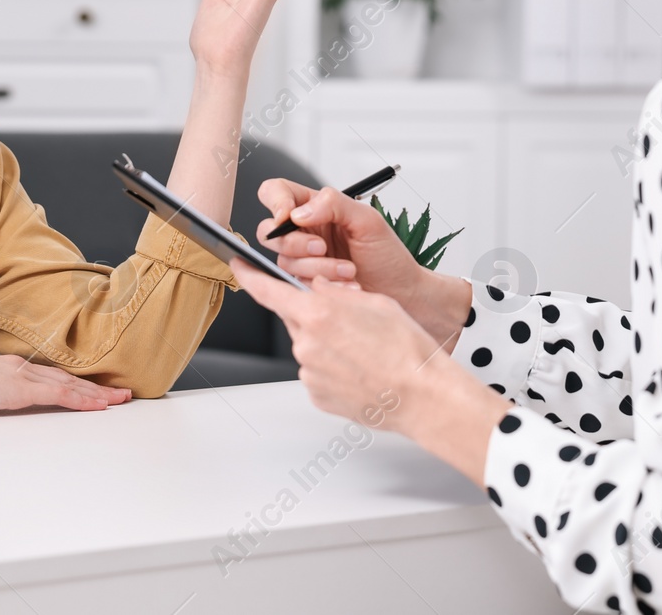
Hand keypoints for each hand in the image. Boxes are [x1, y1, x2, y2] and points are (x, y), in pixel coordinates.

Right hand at [0, 353, 130, 413]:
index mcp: (12, 369)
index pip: (53, 378)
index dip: (79, 386)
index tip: (99, 393)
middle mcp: (21, 368)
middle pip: (68, 380)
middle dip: (98, 389)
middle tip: (124, 395)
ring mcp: (21, 376)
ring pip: (69, 386)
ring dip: (97, 395)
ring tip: (120, 401)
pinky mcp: (18, 388)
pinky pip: (57, 394)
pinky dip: (80, 400)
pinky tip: (97, 406)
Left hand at [233, 259, 510, 487]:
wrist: (423, 397)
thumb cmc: (407, 350)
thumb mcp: (375, 302)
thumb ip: (337, 292)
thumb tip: (318, 288)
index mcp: (318, 313)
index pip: (268, 290)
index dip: (249, 274)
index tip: (238, 264)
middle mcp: (306, 343)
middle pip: (296, 318)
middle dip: (315, 315)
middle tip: (350, 323)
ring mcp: (310, 372)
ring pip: (309, 347)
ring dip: (328, 343)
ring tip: (364, 351)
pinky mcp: (317, 395)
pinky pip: (317, 372)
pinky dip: (333, 368)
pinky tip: (359, 369)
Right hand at [257, 179, 469, 344]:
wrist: (402, 292)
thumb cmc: (388, 255)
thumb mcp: (367, 220)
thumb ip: (334, 204)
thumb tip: (299, 211)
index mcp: (316, 208)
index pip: (277, 193)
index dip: (275, 202)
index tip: (287, 216)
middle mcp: (305, 232)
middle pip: (269, 231)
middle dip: (295, 243)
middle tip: (322, 247)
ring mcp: (304, 260)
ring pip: (283, 261)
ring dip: (316, 267)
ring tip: (347, 270)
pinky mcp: (306, 284)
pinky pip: (296, 284)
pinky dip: (321, 285)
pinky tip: (346, 285)